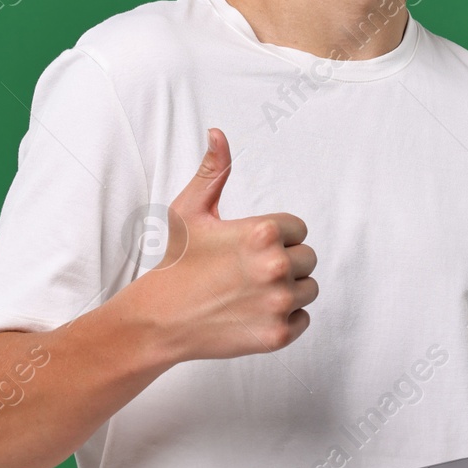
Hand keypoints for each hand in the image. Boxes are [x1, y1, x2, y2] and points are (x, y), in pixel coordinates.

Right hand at [136, 127, 318, 361]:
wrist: (159, 319)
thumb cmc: (176, 261)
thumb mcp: (190, 210)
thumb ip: (213, 170)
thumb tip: (218, 133)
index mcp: (262, 232)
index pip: (299, 229)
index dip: (276, 237)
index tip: (249, 248)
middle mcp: (276, 266)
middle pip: (308, 258)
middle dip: (284, 262)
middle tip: (248, 271)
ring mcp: (278, 303)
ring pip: (309, 289)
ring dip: (288, 290)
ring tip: (251, 291)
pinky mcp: (278, 334)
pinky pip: (304, 318)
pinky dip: (285, 318)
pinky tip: (254, 312)